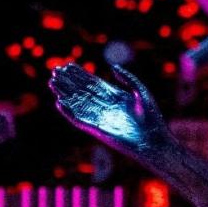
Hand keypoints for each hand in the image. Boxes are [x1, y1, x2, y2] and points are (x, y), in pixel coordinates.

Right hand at [49, 63, 171, 156]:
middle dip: (69, 82)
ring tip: (52, 83)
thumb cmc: (152, 118)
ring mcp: (101, 118)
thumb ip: (127, 78)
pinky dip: (70, 112)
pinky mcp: (98, 130)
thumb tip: (112, 66)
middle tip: (55, 71)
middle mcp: (105, 107)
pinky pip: (80, 120)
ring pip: (78, 104)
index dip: (80, 74)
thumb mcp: (140, 92)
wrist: (154, 141)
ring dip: (65, 94)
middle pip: (83, 91)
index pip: (94, 83)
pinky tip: (60, 103)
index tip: (68, 65)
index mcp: (115, 97)